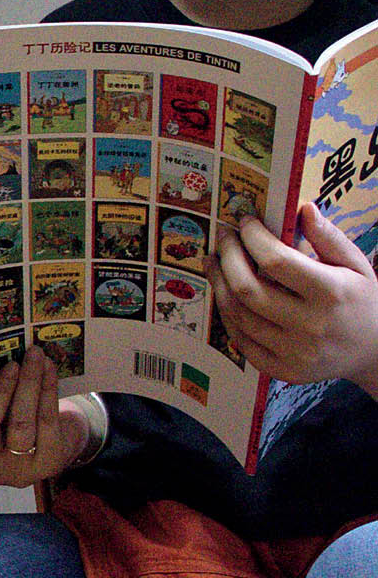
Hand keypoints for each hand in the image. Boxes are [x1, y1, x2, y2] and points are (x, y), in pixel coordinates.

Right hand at [0, 345, 91, 486]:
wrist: (54, 443)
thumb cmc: (11, 421)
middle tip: (11, 363)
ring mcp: (18, 470)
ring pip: (20, 424)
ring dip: (27, 385)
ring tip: (33, 357)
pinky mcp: (49, 462)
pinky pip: (47, 421)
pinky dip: (47, 389)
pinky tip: (48, 367)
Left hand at [206, 204, 377, 395]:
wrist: (373, 352)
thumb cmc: (362, 301)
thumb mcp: (356, 264)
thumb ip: (329, 237)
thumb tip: (302, 208)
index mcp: (330, 292)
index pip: (276, 261)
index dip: (253, 238)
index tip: (245, 223)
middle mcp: (309, 325)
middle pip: (248, 289)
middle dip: (227, 257)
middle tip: (224, 239)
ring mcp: (293, 351)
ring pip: (238, 315)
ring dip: (220, 284)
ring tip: (215, 262)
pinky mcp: (281, 369)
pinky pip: (240, 340)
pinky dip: (227, 314)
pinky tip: (225, 293)